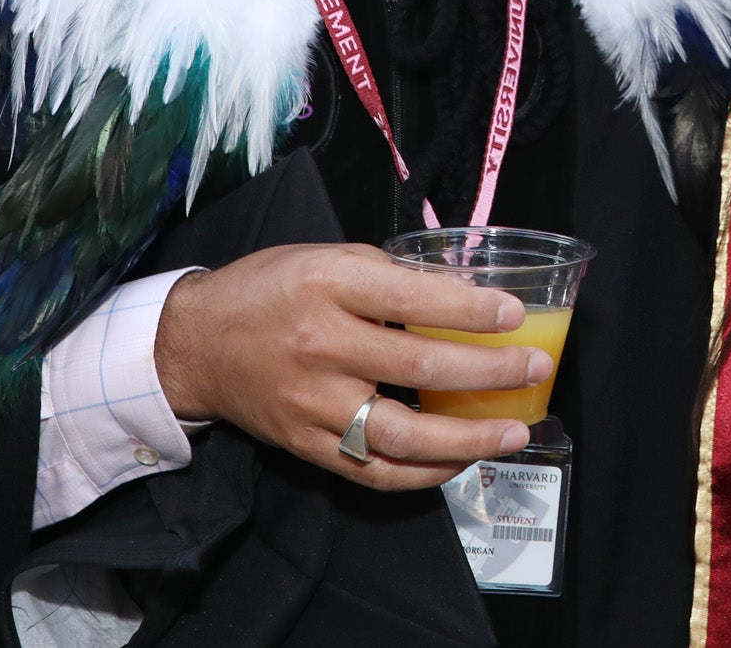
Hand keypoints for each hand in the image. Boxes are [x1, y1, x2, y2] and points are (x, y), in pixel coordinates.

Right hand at [155, 243, 553, 491]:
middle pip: (419, 364)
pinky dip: (423, 473)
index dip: (470, 309)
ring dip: (467, 437)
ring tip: (513, 431)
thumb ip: (386, 274)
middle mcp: (321, 344)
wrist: (196, 343)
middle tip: (535, 368)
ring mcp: (314, 402)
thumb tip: (458, 292)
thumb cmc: (270, 289)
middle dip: (488, 369)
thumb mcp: (325, 256)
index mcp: (329, 285)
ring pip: (401, 432)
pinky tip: (460, 460)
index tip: (513, 315)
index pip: (412, 298)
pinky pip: (373, 471)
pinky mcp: (307, 444)